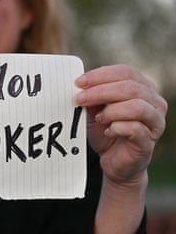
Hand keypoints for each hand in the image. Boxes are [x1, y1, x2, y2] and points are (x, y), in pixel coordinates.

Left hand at [75, 65, 166, 187]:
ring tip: (99, 118)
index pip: (126, 72)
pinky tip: (108, 131)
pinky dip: (117, 127)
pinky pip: (135, 129)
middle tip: (80, 99)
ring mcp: (154, 122)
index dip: (101, 75)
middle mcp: (153, 102)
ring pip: (137, 106)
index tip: (79, 82)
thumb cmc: (107, 131)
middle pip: (131, 87)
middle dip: (101, 91)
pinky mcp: (148, 142)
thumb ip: (92, 96)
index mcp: (142, 88)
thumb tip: (80, 84)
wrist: (113, 161)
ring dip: (111, 110)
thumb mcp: (95, 109)